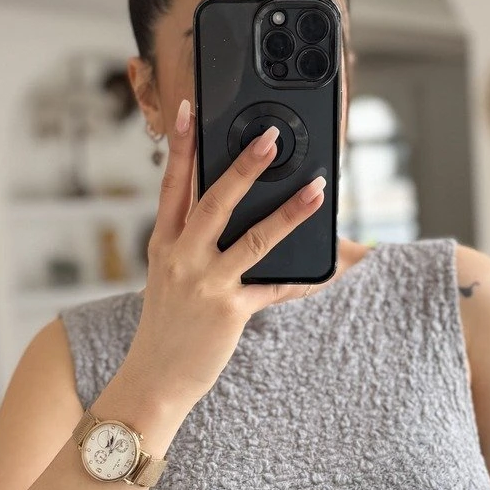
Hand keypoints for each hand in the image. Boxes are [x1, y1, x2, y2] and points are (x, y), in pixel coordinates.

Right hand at [128, 95, 327, 405]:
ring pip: (253, 238)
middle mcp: (181, 258)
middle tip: (270, 136)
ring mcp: (205, 284)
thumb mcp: (169, 277)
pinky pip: (276, 287)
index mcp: (164, 244)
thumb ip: (193, 243)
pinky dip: (307, 277)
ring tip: (318, 188)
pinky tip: (335, 264)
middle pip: (214, 200)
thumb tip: (233, 212)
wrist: (153, 379)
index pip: (172, 184)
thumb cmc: (166, 326)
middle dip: (244, 165)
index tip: (190, 110)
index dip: (181, 145)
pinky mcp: (229, 311)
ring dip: (290, 211)